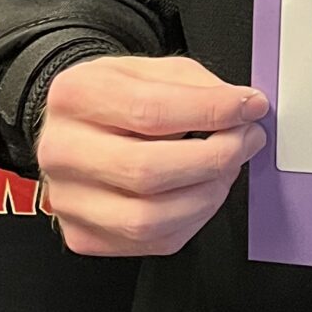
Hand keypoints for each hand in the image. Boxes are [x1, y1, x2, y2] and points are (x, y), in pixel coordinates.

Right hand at [35, 54, 270, 255]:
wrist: (79, 126)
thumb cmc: (119, 98)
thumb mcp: (153, 70)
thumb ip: (197, 86)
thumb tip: (245, 110)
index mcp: (75, 96)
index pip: (150, 111)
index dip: (211, 112)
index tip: (249, 107)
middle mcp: (61, 151)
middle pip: (147, 170)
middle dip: (214, 158)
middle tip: (246, 140)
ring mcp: (68, 200)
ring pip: (149, 218)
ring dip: (208, 194)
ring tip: (227, 167)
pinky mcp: (83, 235)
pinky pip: (153, 242)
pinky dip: (194, 219)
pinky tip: (203, 192)